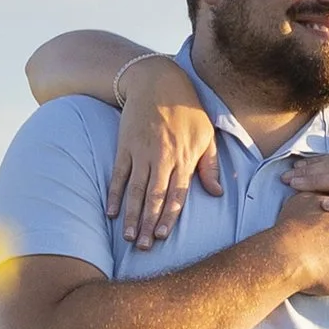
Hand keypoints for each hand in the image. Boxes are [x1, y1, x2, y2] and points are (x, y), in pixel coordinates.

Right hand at [105, 57, 222, 248]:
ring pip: (136, 190)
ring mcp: (141, 152)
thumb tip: (216, 194)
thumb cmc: (187, 109)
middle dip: (149, 224)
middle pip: (155, 197)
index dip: (169, 217)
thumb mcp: (206, 134)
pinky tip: (111, 212)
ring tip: (128, 237)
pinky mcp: (125, 146)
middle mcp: (162, 157)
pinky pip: (118, 175)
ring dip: (132, 215)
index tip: (163, 237)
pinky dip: (114, 194)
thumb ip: (210, 166)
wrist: (157, 81)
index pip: (177, 194)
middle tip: (143, 247)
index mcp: (184, 157)